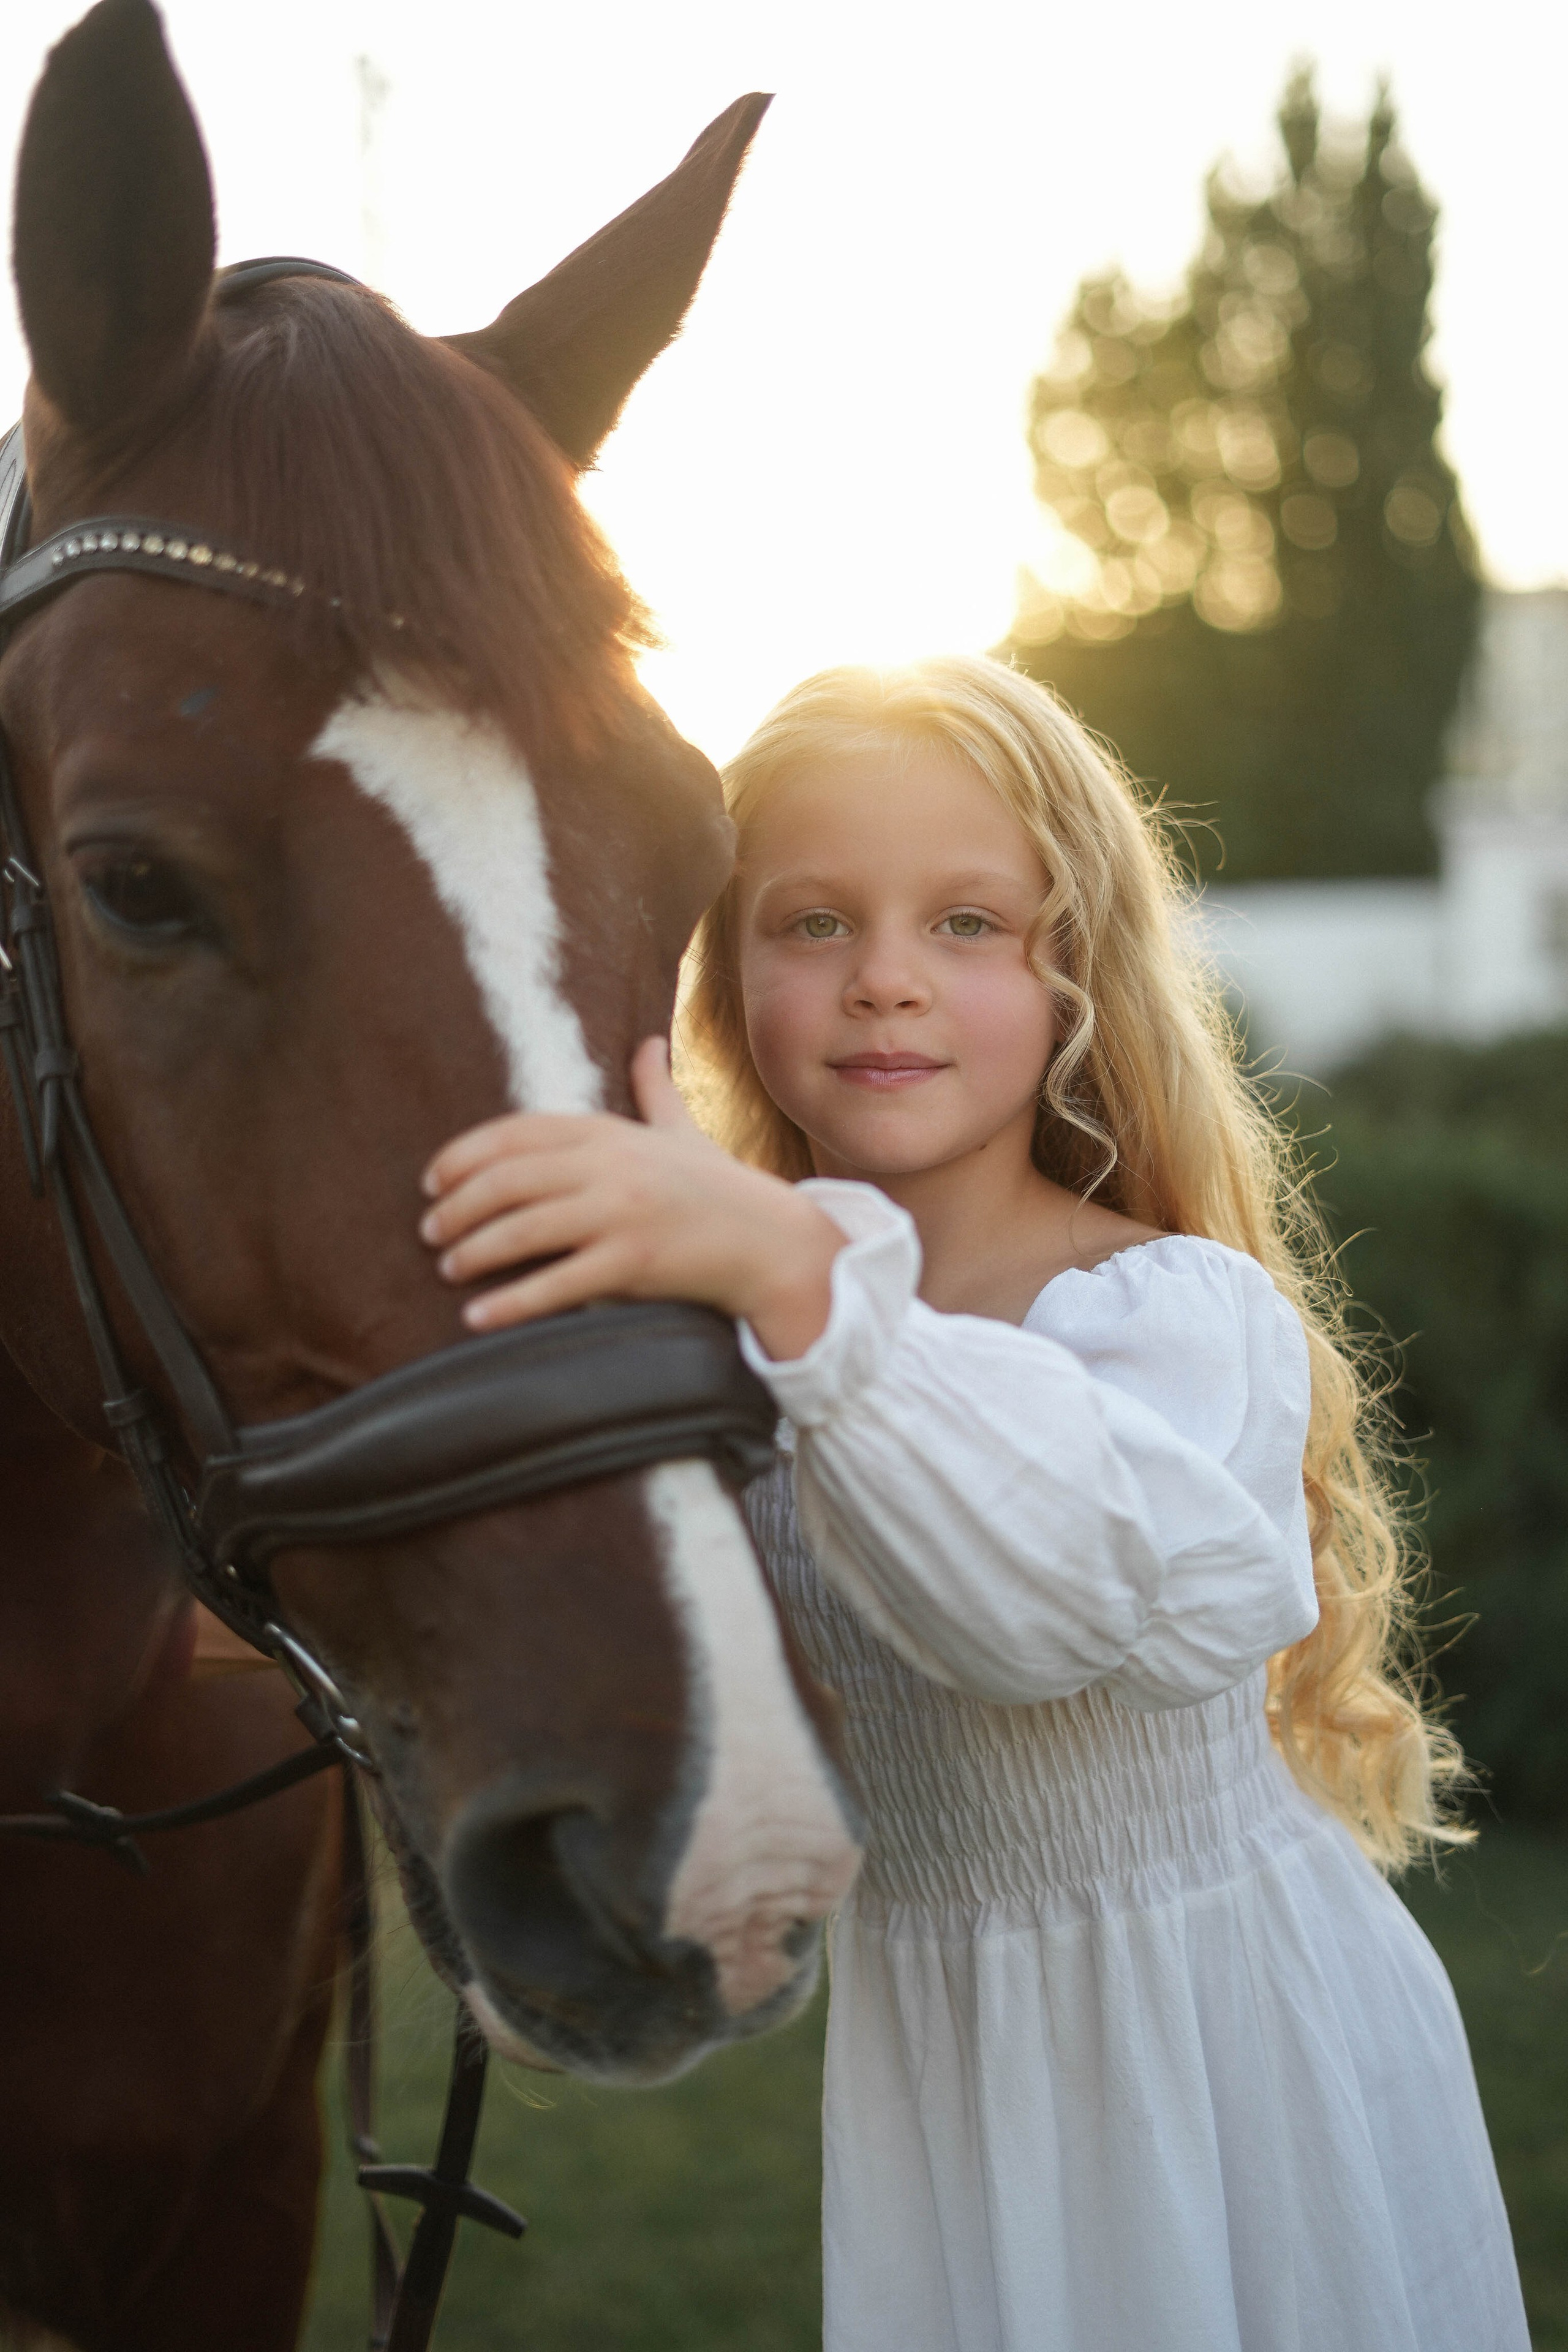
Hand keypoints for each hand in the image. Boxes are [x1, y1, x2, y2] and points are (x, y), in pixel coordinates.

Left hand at [419, 1037, 842, 1359]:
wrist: (770, 1242)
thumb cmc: (717, 1189)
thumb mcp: (681, 1131)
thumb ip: (654, 1088)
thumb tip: (648, 1041)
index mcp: (610, 1132)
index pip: (515, 1133)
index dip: (463, 1155)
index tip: (431, 1181)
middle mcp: (611, 1166)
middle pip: (507, 1181)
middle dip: (457, 1207)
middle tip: (429, 1232)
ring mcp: (622, 1214)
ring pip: (522, 1229)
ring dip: (473, 1250)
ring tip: (448, 1267)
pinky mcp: (634, 1264)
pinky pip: (556, 1284)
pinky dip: (510, 1302)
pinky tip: (477, 1316)